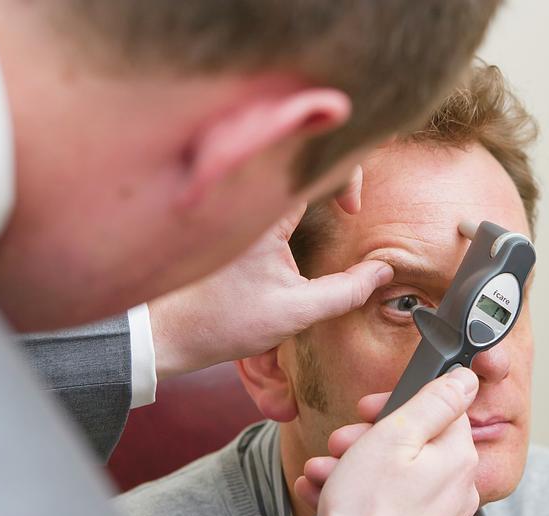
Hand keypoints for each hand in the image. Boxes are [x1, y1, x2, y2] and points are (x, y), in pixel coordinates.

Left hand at [150, 169, 390, 375]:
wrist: (166, 332)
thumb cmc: (223, 322)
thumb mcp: (295, 313)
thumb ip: (346, 291)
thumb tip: (382, 270)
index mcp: (260, 209)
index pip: (313, 159)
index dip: (346, 174)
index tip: (352, 211)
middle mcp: (241, 192)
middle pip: (298, 149)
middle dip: (333, 166)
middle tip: (350, 200)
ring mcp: (229, 197)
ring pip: (280, 161)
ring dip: (313, 173)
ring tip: (335, 201)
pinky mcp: (224, 210)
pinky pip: (263, 178)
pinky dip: (292, 185)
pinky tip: (302, 210)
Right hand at [296, 368, 480, 515]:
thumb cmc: (367, 510)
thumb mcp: (396, 435)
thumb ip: (434, 401)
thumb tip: (467, 378)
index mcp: (458, 457)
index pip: (439, 408)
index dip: (399, 403)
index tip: (368, 409)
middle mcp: (458, 487)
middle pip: (414, 442)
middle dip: (369, 437)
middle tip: (340, 443)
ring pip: (395, 474)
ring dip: (354, 466)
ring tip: (322, 471)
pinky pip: (391, 503)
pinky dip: (359, 494)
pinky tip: (326, 493)